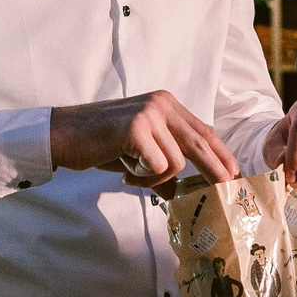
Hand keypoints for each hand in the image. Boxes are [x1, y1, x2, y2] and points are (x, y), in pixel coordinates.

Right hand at [49, 90, 236, 190]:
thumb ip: (160, 169)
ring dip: (154, 177)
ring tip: (130, 174)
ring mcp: (149, 114)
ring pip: (176, 161)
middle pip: (199, 141)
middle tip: (227, 186)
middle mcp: (161, 103)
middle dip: (214, 168)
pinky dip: (142, 176)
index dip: (220, 152)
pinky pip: (157, 166)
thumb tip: (178, 193)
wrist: (62, 135)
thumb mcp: (136, 154)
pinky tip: (124, 170)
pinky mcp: (137, 129)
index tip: (234, 172)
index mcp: (164, 104)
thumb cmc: (98, 143)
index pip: (201, 129)